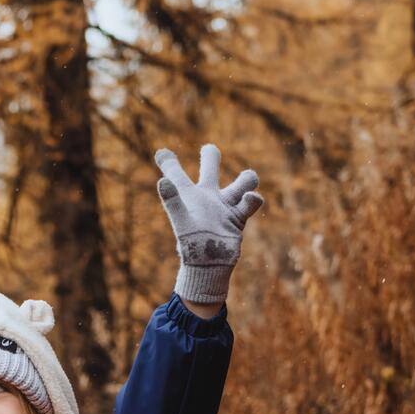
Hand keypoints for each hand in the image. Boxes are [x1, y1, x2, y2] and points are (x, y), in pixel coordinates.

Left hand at [154, 143, 262, 305]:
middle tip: (209, 149)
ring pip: (242, 182)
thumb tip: (162, 181)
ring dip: (248, 178)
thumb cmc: (191, 243)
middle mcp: (207, 197)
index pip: (175, 173)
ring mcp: (224, 206)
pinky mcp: (238, 218)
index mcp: (189, 194)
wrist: (209, 264)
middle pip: (211, 167)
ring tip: (248, 179)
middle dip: (211, 155)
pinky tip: (250, 198)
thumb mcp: (180, 219)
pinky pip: (251, 202)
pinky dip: (253, 198)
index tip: (161, 152)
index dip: (167, 161)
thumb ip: (172, 199)